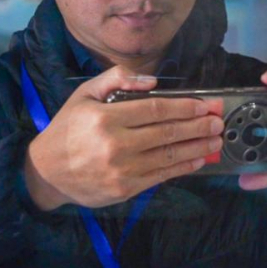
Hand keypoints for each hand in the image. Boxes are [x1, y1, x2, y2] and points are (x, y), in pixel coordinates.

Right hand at [24, 65, 223, 209]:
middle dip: (198, 126)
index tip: (205, 104)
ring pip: (168, 156)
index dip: (184, 107)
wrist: (47, 171)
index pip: (155, 110)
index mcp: (106, 118)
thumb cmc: (68, 128)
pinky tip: (198, 160)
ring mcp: (122, 170)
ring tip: (216, 140)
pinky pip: (161, 176)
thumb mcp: (84, 94)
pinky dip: (182, 168)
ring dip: (197, 148)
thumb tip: (152, 80)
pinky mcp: (125, 189)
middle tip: (219, 121)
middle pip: (167, 133)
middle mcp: (116, 144)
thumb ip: (115, 78)